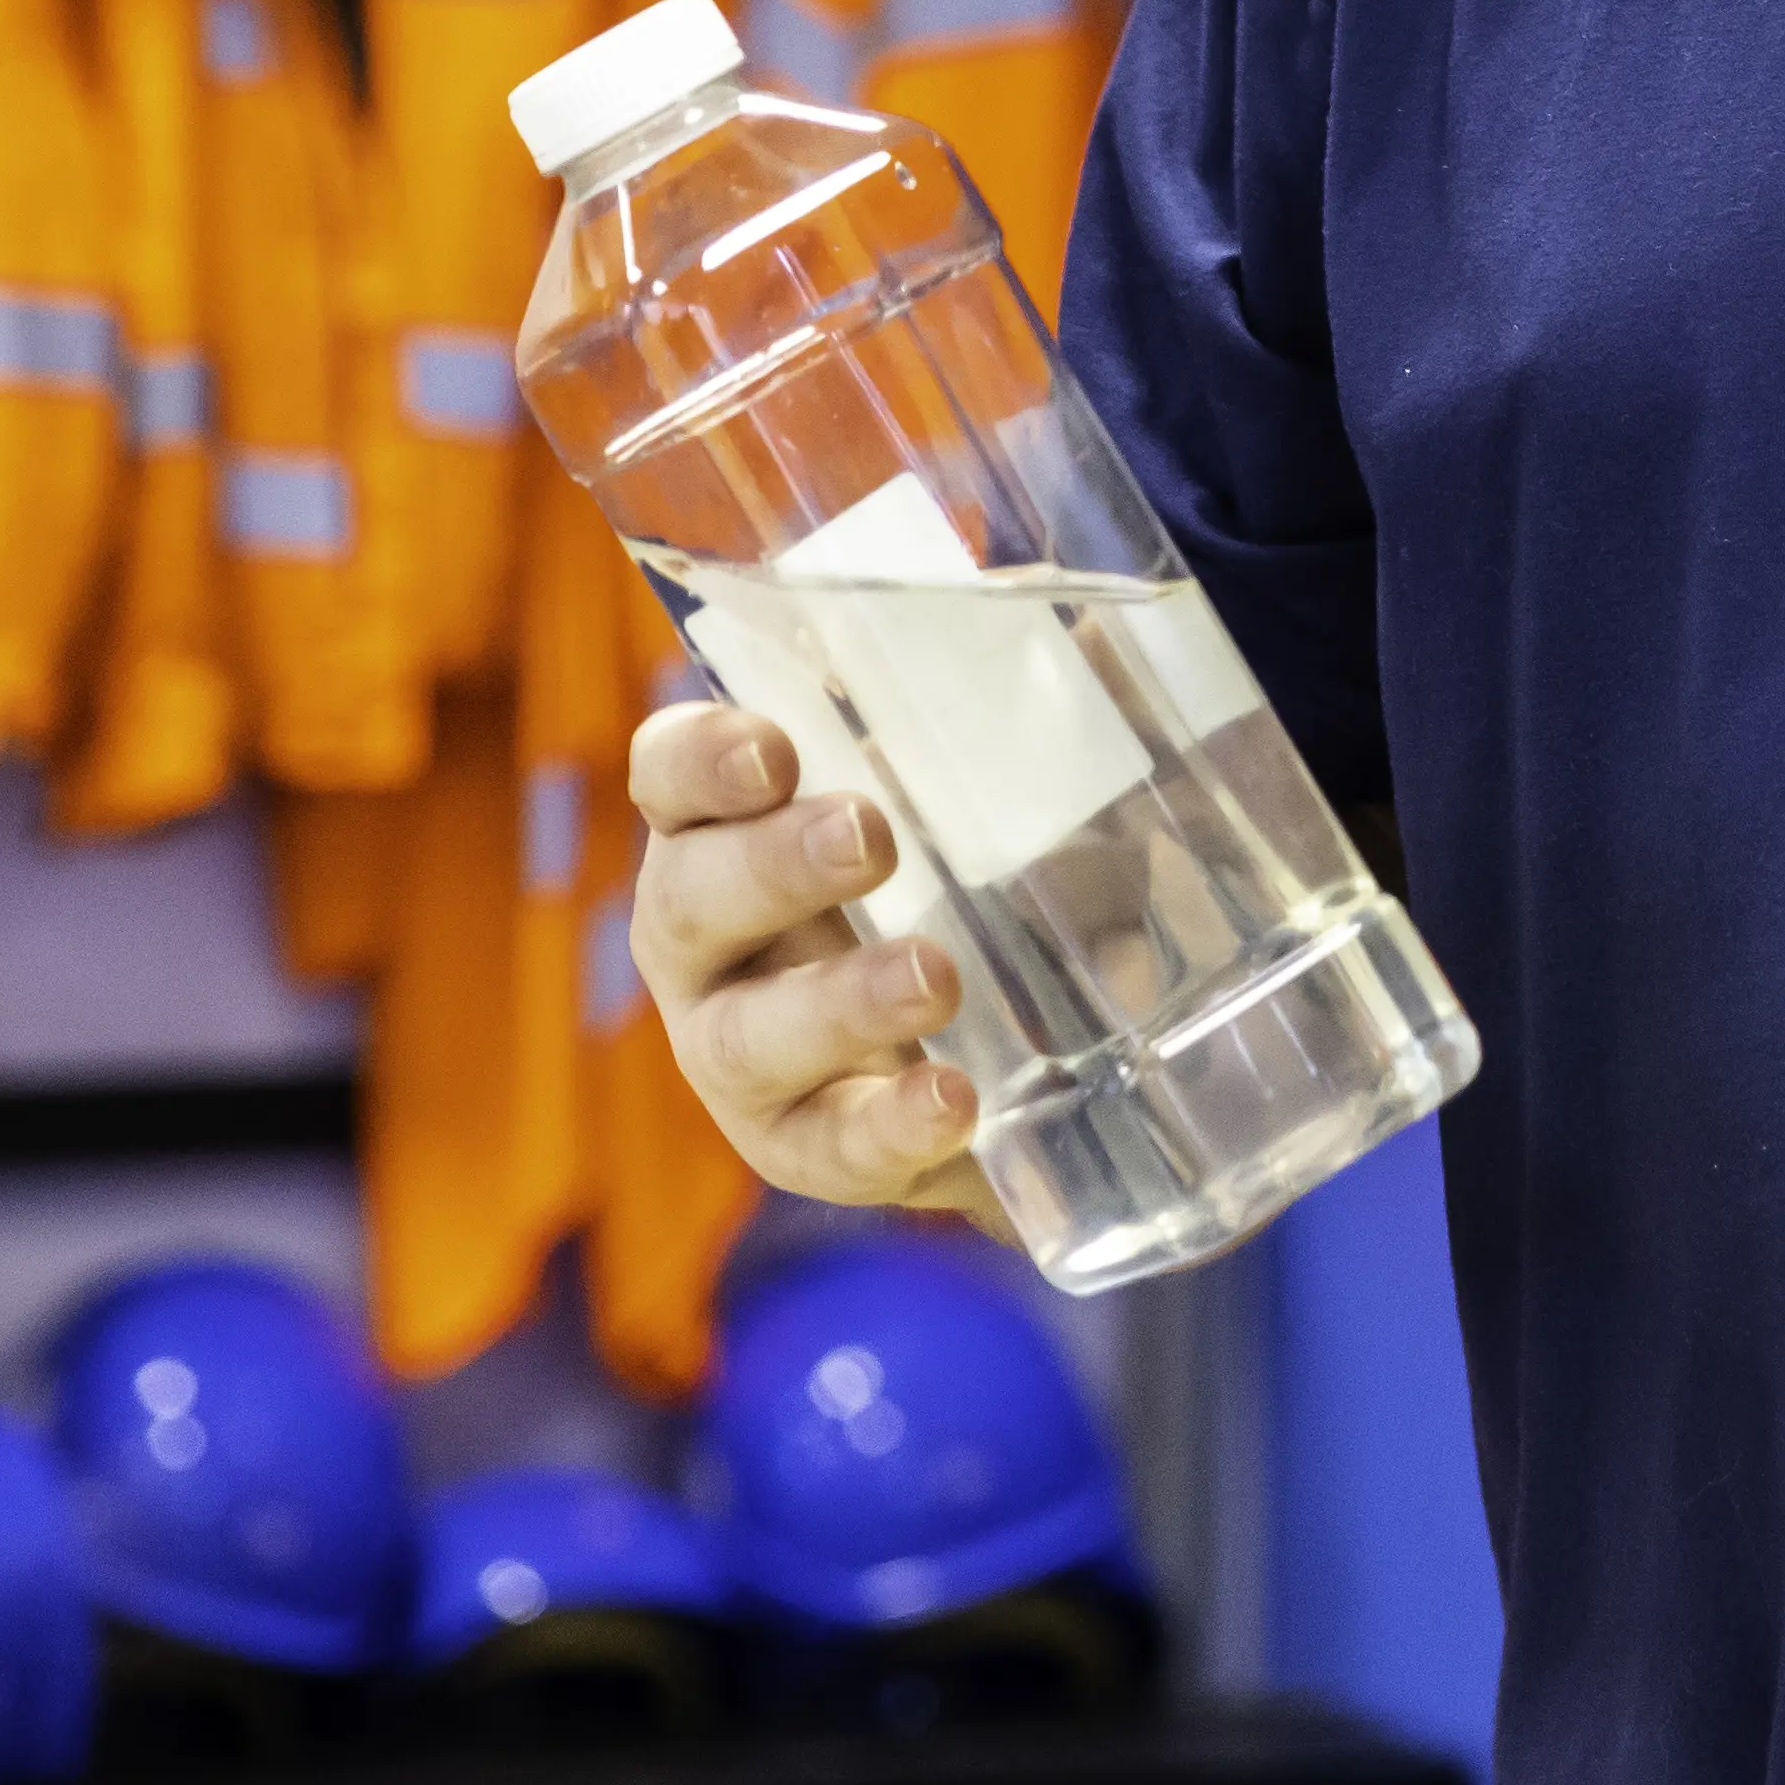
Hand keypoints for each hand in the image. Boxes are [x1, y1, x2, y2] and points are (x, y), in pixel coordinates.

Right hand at [621, 698, 1011, 1225]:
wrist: (1036, 1058)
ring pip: (745, 1037)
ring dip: (835, 1003)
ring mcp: (744, 1054)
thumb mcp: (1015, 793)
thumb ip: (1037, 721)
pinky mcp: (808, 1147)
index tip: (774, 749)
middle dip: (772, 865)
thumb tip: (1112, 637)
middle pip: (688, 897)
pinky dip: (887, 1128)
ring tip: (933, 976)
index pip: (672, 775)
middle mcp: (708, 941)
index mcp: (732, 827)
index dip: (700, 759)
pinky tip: (951, 1103)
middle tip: (869, 835)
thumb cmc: (990, 882)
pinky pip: (829, 1145)